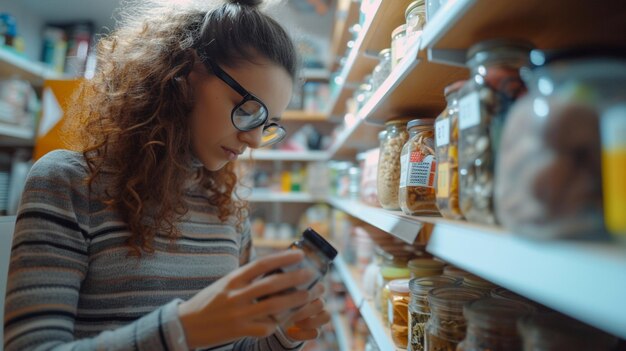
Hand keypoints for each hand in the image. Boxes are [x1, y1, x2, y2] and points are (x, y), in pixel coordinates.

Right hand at [177, 250, 313, 348]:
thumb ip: (245, 278)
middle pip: (271, 284)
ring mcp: (238, 314)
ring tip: (308, 295)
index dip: (282, 258)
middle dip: (294, 278)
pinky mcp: (239, 331)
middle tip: (311, 274)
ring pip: (272, 306)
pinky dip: (277, 323)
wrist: (185, 325)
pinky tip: (286, 320)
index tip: (298, 254)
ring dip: (293, 300)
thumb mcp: (224, 284)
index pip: (261, 264)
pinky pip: (264, 327)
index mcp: (232, 279)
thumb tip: (271, 267)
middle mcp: (235, 295)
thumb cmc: (209, 302)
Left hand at [282, 282, 331, 340]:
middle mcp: (318, 302)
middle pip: (321, 304)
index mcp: (312, 290)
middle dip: (305, 310)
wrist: (275, 319)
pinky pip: (316, 333)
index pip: (321, 288)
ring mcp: (319, 317)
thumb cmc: (277, 301)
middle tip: (290, 313)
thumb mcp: (277, 293)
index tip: (293, 296)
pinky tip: (290, 332)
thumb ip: (283, 289)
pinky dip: (303, 334)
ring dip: (309, 322)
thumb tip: (283, 286)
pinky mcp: (315, 331)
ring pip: (326, 317)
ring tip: (293, 322)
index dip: (310, 294)